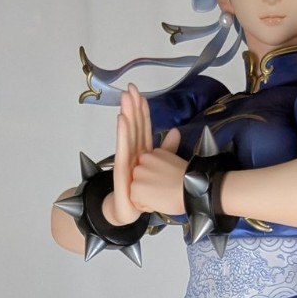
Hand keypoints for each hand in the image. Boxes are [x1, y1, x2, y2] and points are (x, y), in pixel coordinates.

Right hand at [107, 84, 183, 222]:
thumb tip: (175, 131)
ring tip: (125, 98)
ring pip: (127, 134)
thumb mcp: (159, 168)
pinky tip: (122, 120)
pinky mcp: (121, 170)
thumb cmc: (144, 192)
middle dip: (132, 107)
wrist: (130, 210)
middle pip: (134, 126)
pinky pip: (122, 150)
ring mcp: (125, 161)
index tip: (141, 93)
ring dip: (127, 114)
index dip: (143, 111)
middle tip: (131, 87)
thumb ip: (167, 150)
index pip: (143, 127)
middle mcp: (132, 153)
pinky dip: (122, 134)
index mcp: (142, 152)